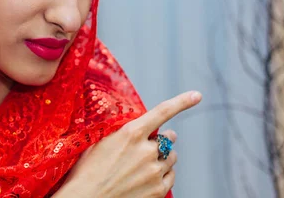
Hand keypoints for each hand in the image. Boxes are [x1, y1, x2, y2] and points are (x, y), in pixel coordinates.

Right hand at [58, 91, 201, 197]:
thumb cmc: (87, 171)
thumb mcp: (99, 142)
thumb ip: (121, 130)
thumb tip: (135, 122)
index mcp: (131, 133)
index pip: (162, 112)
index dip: (182, 102)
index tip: (196, 95)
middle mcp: (146, 150)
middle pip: (168, 138)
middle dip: (162, 139)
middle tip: (151, 145)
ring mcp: (154, 171)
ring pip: (172, 157)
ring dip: (163, 157)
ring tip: (143, 166)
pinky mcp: (159, 190)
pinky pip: (171, 176)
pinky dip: (164, 174)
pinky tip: (147, 178)